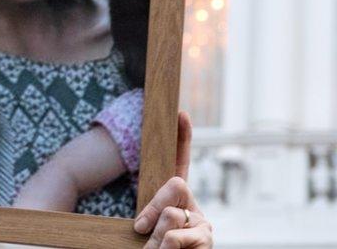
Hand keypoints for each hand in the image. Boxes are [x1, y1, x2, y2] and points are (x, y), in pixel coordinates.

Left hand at [134, 112, 213, 248]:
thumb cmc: (153, 248)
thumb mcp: (145, 229)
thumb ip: (147, 218)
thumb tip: (141, 225)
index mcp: (176, 200)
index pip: (180, 163)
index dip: (182, 138)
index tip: (180, 113)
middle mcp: (193, 207)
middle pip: (176, 185)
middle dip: (153, 207)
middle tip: (141, 229)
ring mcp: (203, 223)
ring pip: (171, 215)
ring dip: (155, 238)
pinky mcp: (207, 240)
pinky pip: (175, 237)